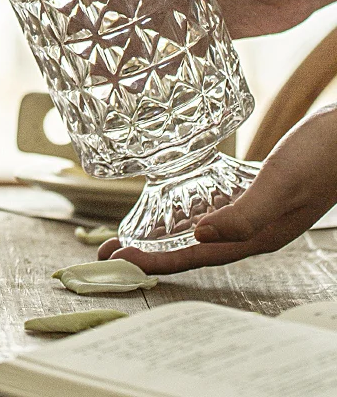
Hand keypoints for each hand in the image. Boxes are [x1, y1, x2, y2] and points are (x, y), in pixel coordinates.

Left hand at [97, 104, 336, 272]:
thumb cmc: (324, 158)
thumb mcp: (280, 185)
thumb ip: (244, 214)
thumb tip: (198, 235)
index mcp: (257, 237)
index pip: (194, 256)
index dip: (154, 261)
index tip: (117, 262)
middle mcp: (252, 230)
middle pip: (189, 247)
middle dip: (149, 251)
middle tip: (107, 250)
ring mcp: (254, 210)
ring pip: (199, 229)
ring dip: (164, 233)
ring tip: (131, 233)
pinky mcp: (254, 189)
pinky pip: (213, 206)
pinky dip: (188, 207)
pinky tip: (175, 199)